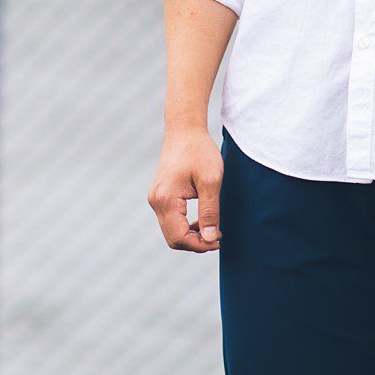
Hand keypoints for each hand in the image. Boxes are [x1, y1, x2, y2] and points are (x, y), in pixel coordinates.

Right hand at [148, 126, 223, 252]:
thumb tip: (209, 238)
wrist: (184, 130)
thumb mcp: (211, 181)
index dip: (200, 245)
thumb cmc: (200, 151)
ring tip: (212, 228)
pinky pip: (170, 221)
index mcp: (167, 199)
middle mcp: (156, 201)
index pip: (179, 237)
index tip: (219, 239)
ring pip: (170, 232)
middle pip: (173, 239)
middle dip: (195, 243)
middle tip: (217, 236)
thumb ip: (210, 211)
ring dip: (190, 236)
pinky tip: (201, 221)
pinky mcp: (159, 196)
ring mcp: (155, 199)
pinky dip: (184, 226)